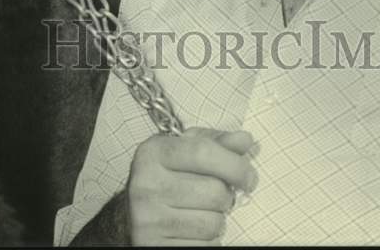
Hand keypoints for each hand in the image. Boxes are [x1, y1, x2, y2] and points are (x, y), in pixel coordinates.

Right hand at [127, 126, 257, 245]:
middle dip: (225, 196)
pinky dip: (208, 241)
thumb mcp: (185, 152)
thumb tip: (245, 139)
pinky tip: (194, 231)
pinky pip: (205, 247)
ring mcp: (148, 219)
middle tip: (217, 196)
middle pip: (215, 191)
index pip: (203, 152)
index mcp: (153, 153)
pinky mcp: (155, 247)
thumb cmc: (167, 179)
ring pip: (213, 223)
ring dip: (217, 220)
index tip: (249, 178)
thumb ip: (215, 143)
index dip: (235, 165)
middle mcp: (146, 184)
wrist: (131, 216)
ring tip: (202, 212)